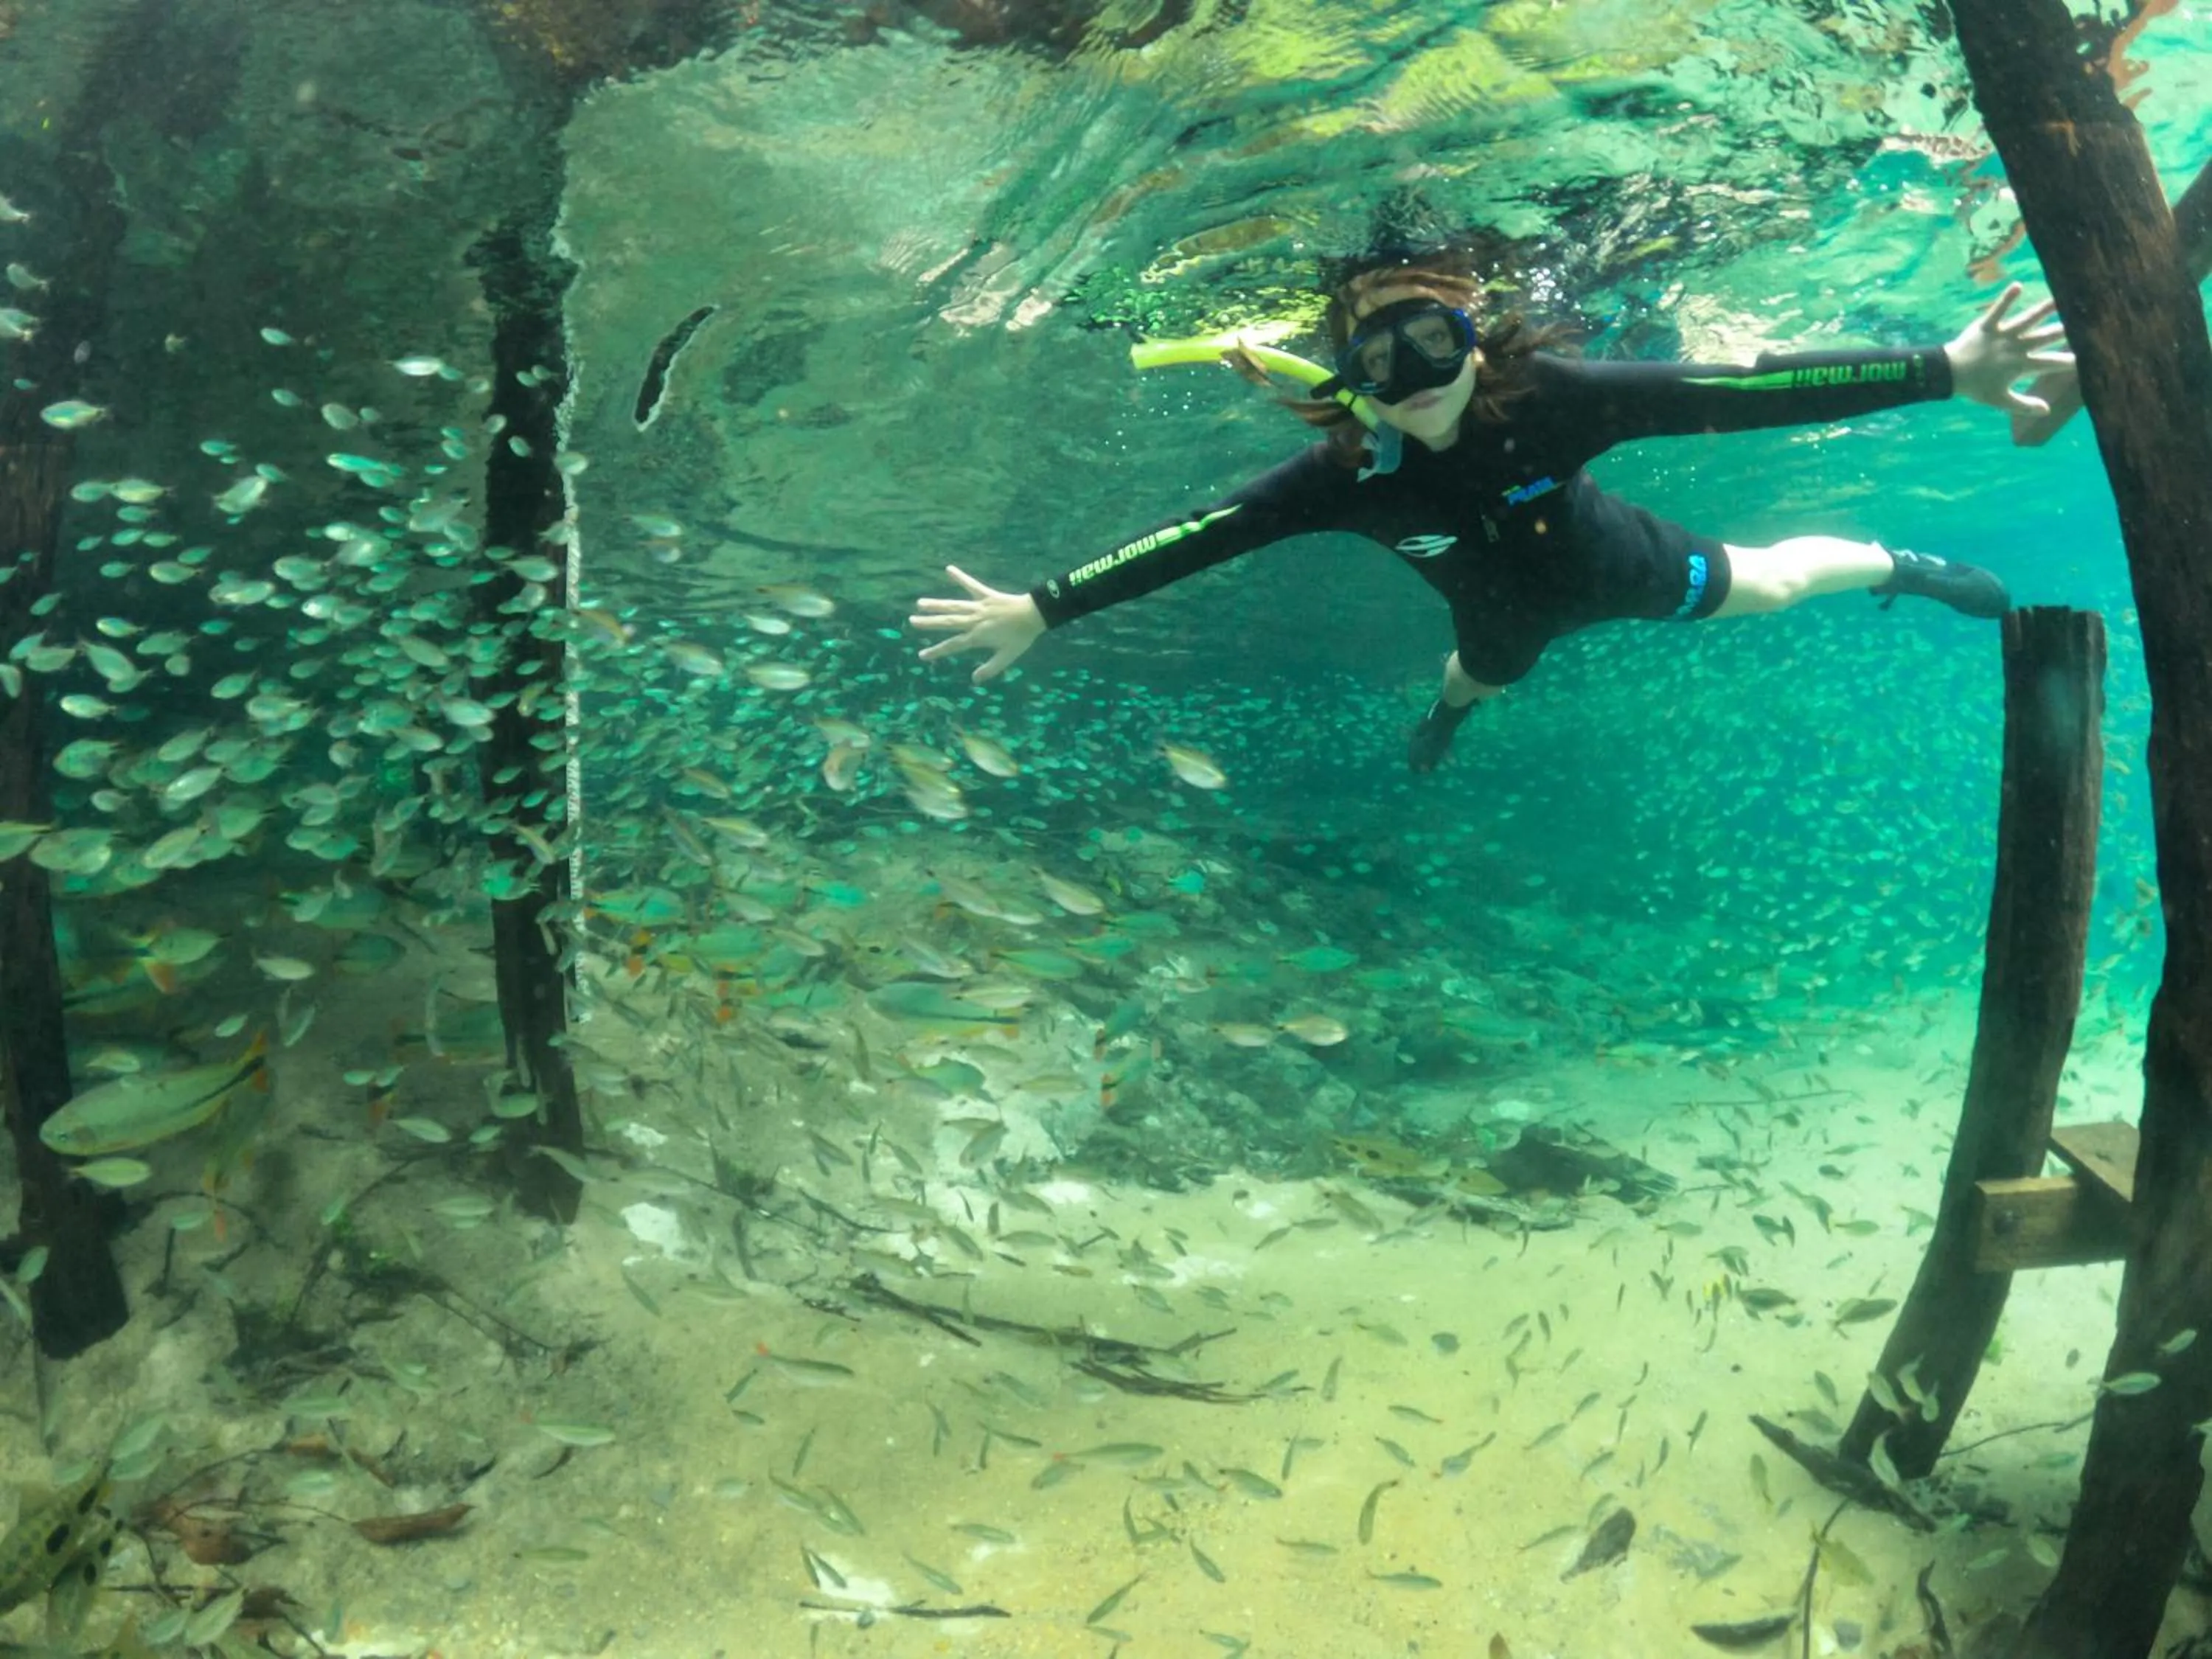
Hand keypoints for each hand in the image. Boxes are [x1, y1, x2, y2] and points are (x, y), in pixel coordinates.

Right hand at [910, 565, 1045, 682]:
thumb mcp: (1007, 657)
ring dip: (937, 604)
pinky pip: (972, 585)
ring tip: (920, 602)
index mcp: (978, 637)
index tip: (922, 655)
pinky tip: (949, 569)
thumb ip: (990, 669)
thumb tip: (974, 680)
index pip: (953, 645)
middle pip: (948, 622)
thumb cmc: (1021, 637)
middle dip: (929, 623)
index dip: (937, 651)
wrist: (1035, 615)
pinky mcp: (987, 595)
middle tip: (912, 621)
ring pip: (954, 606)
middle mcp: (975, 621)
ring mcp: (979, 607)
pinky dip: (961, 577)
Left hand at [1945, 281, 2074, 415]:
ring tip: (2059, 299)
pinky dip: (2007, 298)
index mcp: (2020, 365)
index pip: (2049, 362)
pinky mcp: (1987, 326)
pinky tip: (2018, 285)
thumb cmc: (1976, 388)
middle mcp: (2015, 348)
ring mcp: (2002, 336)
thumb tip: (2046, 411)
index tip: (2086, 358)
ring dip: (2043, 309)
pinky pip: (1998, 310)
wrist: (1949, 374)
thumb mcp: (2000, 400)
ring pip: (2027, 320)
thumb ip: (2024, 405)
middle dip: (2062, 330)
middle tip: (2081, 322)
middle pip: (2043, 337)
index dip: (2066, 361)